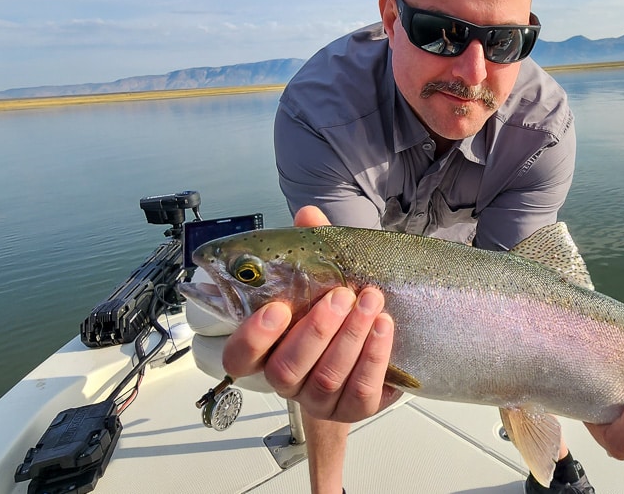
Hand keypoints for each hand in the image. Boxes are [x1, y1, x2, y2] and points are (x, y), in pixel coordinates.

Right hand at [220, 206, 400, 422]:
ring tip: (371, 302)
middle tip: (341, 296)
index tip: (278, 308)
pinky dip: (374, 357)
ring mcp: (319, 399)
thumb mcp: (322, 276)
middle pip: (287, 368)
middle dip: (316, 330)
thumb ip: (311, 248)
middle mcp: (287, 379)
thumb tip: (308, 215)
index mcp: (266, 349)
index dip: (253, 337)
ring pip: (326, 378)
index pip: (239, 356)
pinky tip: (384, 328)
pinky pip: (360, 391)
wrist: (372, 345)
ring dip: (350, 337)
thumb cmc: (336, 310)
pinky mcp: (353, 408)